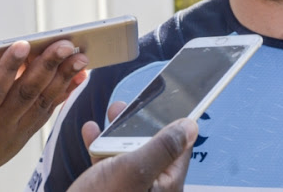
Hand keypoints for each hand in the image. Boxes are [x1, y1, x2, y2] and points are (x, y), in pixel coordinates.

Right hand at [0, 40, 87, 191]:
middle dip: (48, 66)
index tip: (24, 44)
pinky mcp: (24, 136)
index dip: (8, 67)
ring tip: (81, 56)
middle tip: (66, 44)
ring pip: (42, 103)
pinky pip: (47, 113)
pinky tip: (79, 75)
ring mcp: (12, 134)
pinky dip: (65, 93)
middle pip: (25, 94)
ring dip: (64, 78)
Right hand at [71, 105, 197, 190]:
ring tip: (113, 111)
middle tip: (135, 102)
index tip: (171, 99)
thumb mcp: (134, 170)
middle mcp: (152, 188)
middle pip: (154, 147)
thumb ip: (162, 147)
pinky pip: (109, 164)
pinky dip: (101, 146)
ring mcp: (130, 190)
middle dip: (142, 122)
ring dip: (119, 131)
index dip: (176, 122)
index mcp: (166, 186)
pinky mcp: (110, 191)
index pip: (180, 148)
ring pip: (130, 153)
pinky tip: (91, 131)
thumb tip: (190, 126)